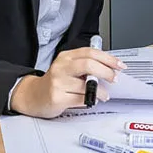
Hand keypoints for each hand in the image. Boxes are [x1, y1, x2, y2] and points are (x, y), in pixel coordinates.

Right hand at [9, 46, 124, 118]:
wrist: (33, 96)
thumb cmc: (55, 82)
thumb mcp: (68, 68)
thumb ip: (86, 66)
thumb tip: (110, 68)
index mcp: (66, 57)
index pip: (90, 52)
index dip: (108, 58)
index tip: (119, 65)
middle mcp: (61, 67)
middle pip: (89, 64)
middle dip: (106, 72)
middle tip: (114, 78)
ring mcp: (58, 82)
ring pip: (86, 85)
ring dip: (101, 91)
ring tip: (104, 94)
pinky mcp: (57, 97)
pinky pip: (80, 99)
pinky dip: (90, 100)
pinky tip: (92, 100)